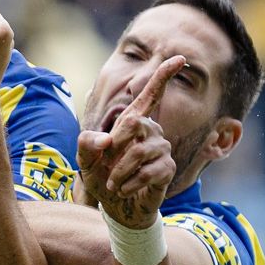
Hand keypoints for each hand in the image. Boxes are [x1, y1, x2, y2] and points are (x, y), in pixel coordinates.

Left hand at [77, 55, 180, 228]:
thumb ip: (85, 145)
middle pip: (134, 123)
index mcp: (132, 122)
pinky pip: (149, 172)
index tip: (179, 58)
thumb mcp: (85, 160)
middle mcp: (151, 130)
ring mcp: (162, 148)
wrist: (114, 206)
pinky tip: (123, 190)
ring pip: (139, 151)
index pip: (150, 94)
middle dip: (114, 146)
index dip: (163, 76)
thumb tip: (106, 139)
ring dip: (119, 172)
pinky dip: (129, 184)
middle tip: (106, 166)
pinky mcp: (167, 169)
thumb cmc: (101, 177)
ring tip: (112, 183)